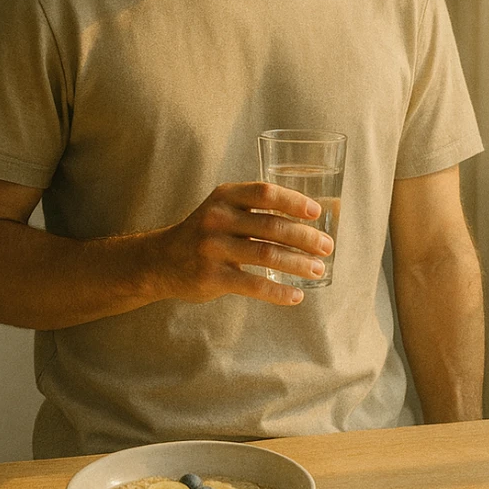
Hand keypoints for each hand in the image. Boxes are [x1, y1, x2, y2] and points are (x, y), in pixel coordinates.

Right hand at [152, 181, 333, 304]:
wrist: (161, 261)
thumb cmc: (204, 233)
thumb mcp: (222, 209)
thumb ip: (255, 209)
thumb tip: (308, 220)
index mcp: (225, 197)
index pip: (264, 193)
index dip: (293, 201)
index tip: (317, 213)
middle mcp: (217, 219)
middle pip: (271, 225)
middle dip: (305, 237)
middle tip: (327, 247)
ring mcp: (213, 248)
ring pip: (266, 254)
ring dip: (298, 263)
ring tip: (318, 270)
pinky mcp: (212, 277)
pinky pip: (253, 284)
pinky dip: (278, 291)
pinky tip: (296, 295)